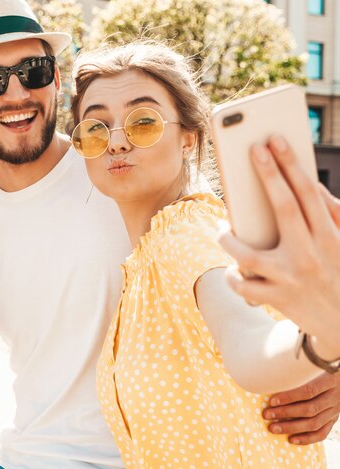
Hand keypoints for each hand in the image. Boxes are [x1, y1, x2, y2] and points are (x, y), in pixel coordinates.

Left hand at [218, 136, 339, 351]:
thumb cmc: (337, 272)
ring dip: (229, 239)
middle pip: (285, 208)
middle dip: (269, 175)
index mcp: (330, 237)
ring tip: (223, 229)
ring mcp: (293, 278)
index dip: (290, 165)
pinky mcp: (278, 300)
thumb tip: (308, 185)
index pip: (309, 193)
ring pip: (249, 254)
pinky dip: (234, 276)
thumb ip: (331, 215)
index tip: (275, 140)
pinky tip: (233, 269)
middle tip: (252, 149)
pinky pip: (244, 285)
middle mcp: (312, 254)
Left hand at [264, 372, 339, 444]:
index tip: (271, 401)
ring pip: (314, 423)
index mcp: (330, 380)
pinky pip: (322, 433)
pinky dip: (307, 438)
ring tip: (273, 428)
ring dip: (292, 427)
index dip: (289, 397)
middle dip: (285, 413)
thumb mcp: (313, 366)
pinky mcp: (334, 419)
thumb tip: (271, 377)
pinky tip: (291, 440)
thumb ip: (298, 371)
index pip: (308, 391)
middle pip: (310, 409)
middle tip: (266, 415)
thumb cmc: (319, 369)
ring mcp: (336, 410)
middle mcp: (335, 397)